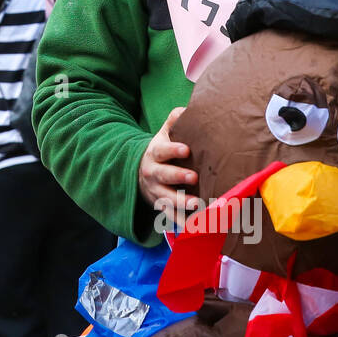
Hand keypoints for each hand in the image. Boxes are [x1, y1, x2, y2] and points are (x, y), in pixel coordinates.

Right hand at [137, 106, 198, 229]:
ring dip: (180, 203)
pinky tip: (193, 226)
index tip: (186, 149)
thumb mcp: (163, 134)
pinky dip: (180, 222)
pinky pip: (169, 216)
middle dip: (177, 176)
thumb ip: (173, 122)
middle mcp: (152, 174)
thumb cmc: (161, 151)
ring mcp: (156, 192)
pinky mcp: (161, 207)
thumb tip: (185, 110)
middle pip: (163, 175)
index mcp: (155, 153)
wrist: (141, 173)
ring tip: (196, 205)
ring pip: (166, 198)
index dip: (172, 149)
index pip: (162, 150)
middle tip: (194, 177)